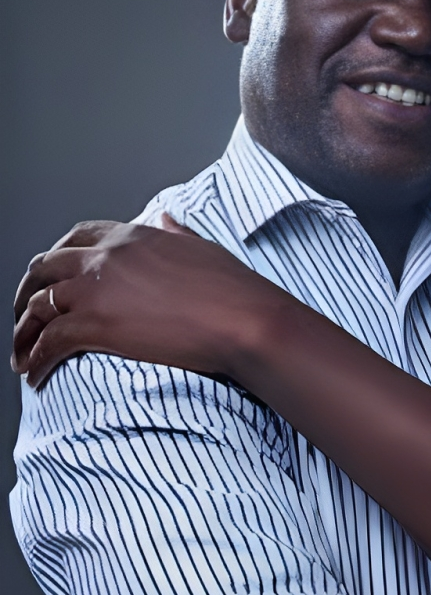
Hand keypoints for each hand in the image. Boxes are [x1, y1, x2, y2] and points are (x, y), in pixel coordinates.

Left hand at [12, 214, 287, 387]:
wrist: (244, 319)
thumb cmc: (233, 289)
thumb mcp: (202, 249)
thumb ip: (175, 233)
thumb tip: (165, 219)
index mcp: (132, 236)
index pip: (76, 238)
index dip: (56, 258)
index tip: (51, 277)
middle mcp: (106, 257)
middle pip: (45, 268)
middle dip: (28, 292)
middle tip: (25, 315)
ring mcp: (96, 290)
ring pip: (38, 306)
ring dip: (24, 332)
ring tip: (22, 355)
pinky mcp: (95, 326)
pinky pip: (48, 342)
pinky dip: (36, 360)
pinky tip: (35, 375)